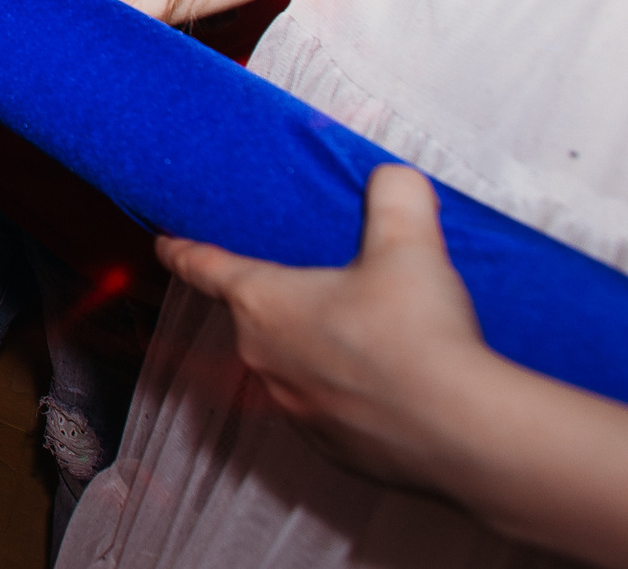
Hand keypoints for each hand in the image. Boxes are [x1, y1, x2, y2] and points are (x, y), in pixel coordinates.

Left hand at [158, 164, 486, 490]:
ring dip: (315, 351)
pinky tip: (386, 387)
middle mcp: (263, 359)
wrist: (463, 432)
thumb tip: (394, 177)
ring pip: (291, 367)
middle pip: (255, 317)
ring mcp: (293, 410)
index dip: (182, 251)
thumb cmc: (419, 333)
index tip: (164, 244)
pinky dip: (347, 397)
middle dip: (280, 299)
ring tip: (366, 338)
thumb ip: (396, 196)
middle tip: (320, 283)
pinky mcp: (330, 448)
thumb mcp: (409, 243)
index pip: (205, 267)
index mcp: (263, 303)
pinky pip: (327, 411)